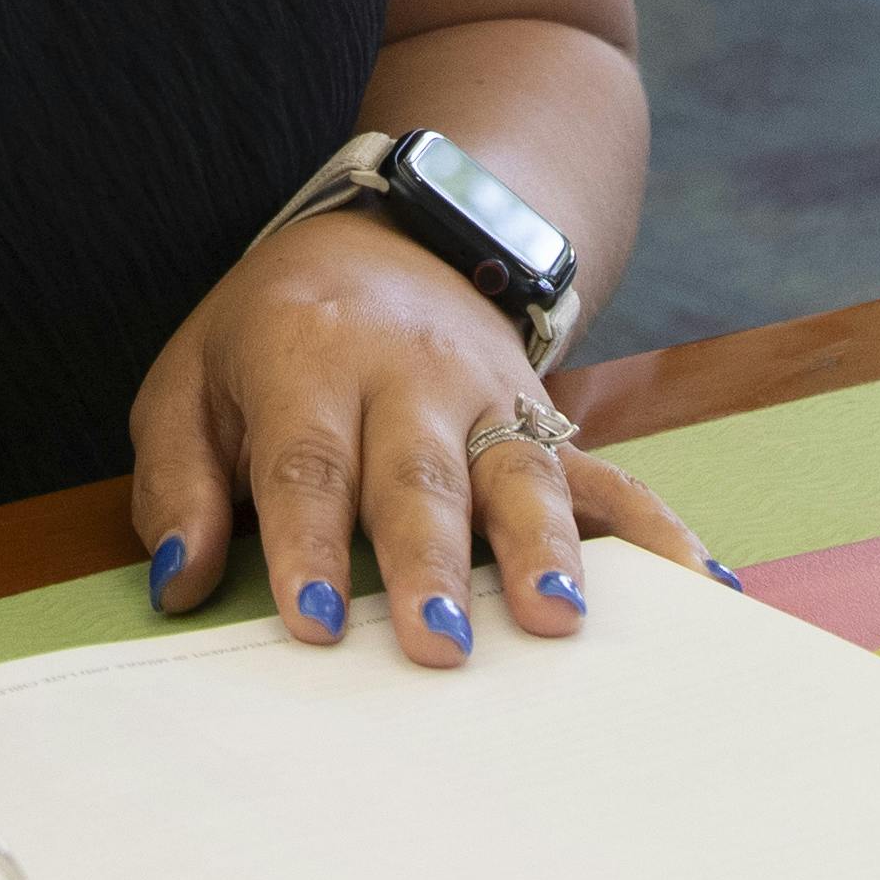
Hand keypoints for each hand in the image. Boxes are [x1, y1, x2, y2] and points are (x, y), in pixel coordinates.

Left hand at [125, 212, 711, 666]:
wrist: (392, 232)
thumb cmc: (269, 334)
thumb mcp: (190, 380)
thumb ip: (180, 482)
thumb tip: (180, 584)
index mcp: (307, 356)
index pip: (306, 464)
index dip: (308, 546)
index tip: (312, 623)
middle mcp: (407, 371)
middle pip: (421, 476)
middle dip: (430, 564)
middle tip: (438, 647)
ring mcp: (490, 393)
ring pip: (522, 474)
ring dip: (542, 548)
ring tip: (558, 619)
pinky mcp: (544, 418)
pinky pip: (609, 477)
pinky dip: (657, 531)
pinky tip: (700, 586)